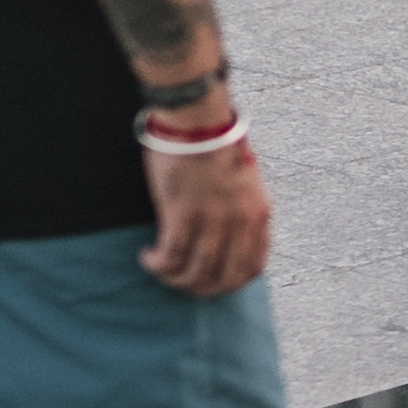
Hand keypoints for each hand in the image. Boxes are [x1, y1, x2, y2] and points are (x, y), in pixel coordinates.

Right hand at [140, 122, 271, 296]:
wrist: (198, 117)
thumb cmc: (215, 142)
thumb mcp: (245, 179)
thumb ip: (242, 208)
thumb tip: (228, 233)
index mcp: (259, 213)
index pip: (254, 266)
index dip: (231, 283)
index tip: (212, 281)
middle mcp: (240, 221)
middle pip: (224, 278)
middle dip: (201, 289)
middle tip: (181, 284)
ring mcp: (213, 220)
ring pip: (196, 272)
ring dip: (174, 279)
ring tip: (160, 269)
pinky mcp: (184, 213)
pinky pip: (171, 256)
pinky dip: (158, 264)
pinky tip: (148, 257)